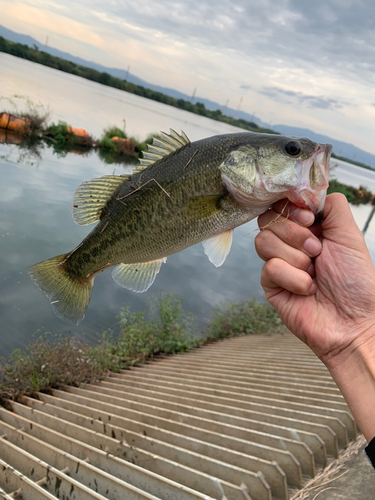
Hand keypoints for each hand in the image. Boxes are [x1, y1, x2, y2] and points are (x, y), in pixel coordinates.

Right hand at [255, 193, 374, 362]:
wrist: (353, 322)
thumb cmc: (356, 282)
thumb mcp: (349, 235)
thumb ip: (332, 206)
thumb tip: (310, 192)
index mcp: (308, 229)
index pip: (282, 204)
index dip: (291, 208)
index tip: (309, 219)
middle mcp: (290, 243)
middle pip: (268, 220)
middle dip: (295, 234)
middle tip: (317, 251)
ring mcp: (279, 263)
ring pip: (263, 241)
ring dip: (294, 257)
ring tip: (313, 272)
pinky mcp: (270, 285)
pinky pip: (269, 268)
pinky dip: (293, 278)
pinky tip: (307, 289)